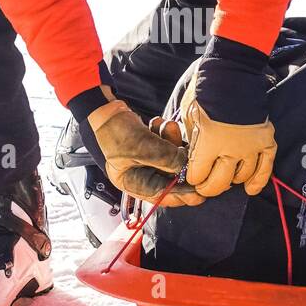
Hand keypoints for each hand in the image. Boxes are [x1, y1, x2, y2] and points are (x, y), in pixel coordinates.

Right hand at [86, 94, 203, 206]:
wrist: (105, 110)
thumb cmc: (115, 131)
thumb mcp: (142, 147)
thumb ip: (167, 159)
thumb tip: (188, 168)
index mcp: (132, 184)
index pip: (162, 195)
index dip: (182, 195)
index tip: (200, 193)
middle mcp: (140, 175)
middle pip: (170, 177)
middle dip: (179, 162)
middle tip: (190, 153)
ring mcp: (146, 161)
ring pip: (170, 158)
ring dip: (172, 142)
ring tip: (168, 127)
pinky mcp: (151, 148)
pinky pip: (167, 146)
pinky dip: (167, 134)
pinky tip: (159, 124)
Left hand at [178, 81, 275, 197]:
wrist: (233, 70)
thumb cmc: (205, 90)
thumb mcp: (188, 115)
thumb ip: (192, 141)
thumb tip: (191, 160)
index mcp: (209, 141)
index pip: (198, 175)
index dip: (192, 178)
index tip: (192, 176)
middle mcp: (231, 147)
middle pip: (219, 182)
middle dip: (208, 187)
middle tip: (205, 185)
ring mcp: (251, 145)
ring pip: (241, 176)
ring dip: (230, 179)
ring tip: (224, 176)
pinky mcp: (265, 139)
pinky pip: (265, 167)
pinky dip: (258, 180)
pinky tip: (250, 188)